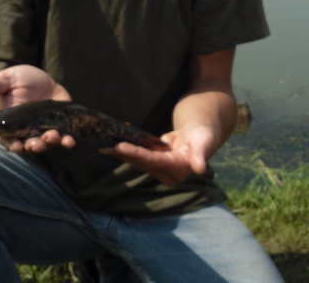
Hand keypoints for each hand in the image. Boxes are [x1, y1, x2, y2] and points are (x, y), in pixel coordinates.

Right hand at [0, 65, 74, 152]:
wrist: (40, 79)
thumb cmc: (17, 81)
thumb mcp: (5, 80)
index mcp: (10, 125)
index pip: (9, 140)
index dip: (13, 144)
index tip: (17, 146)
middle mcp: (27, 132)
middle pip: (30, 145)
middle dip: (35, 146)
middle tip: (38, 143)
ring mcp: (44, 129)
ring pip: (47, 142)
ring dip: (51, 143)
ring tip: (55, 137)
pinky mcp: (60, 124)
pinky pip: (64, 135)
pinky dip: (68, 140)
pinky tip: (71, 140)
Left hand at [101, 123, 216, 184]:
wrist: (199, 136)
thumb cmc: (204, 136)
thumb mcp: (205, 142)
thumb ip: (201, 155)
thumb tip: (200, 169)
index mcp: (178, 169)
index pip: (154, 161)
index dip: (137, 154)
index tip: (121, 147)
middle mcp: (167, 173)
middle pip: (141, 162)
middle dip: (123, 154)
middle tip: (104, 146)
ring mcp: (159, 169)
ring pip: (136, 160)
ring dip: (120, 154)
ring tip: (103, 146)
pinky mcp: (153, 163)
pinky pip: (137, 155)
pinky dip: (125, 150)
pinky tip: (111, 145)